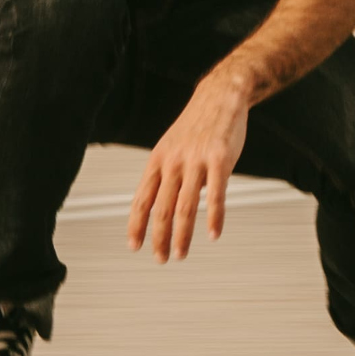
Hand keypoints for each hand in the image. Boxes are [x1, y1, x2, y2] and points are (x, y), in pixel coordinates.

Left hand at [128, 86, 249, 262]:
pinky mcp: (220, 159)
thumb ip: (166, 176)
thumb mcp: (171, 147)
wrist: (220, 95)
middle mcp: (173, 162)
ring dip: (182, 236)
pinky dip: (214, 218)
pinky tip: (214, 234)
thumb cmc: (196, 126)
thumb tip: (161, 206)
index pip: (142, 199)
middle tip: (161, 259)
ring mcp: (196, 161)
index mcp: (158, 161)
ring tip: (181, 254)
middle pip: (161, 209)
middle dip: (159, 238)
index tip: (134, 246)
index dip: (136, 225)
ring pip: (185, 207)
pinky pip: (216, 195)